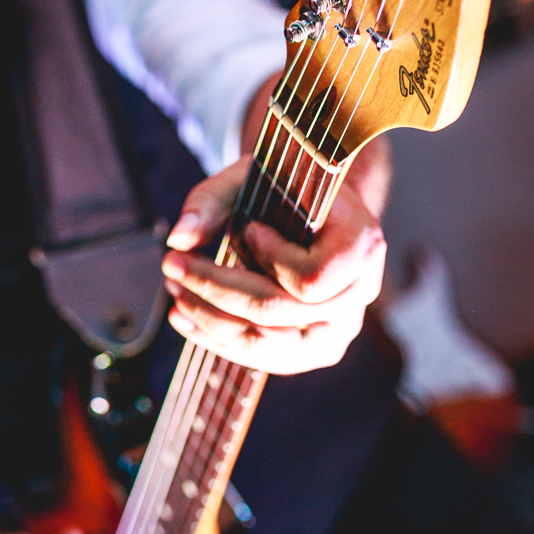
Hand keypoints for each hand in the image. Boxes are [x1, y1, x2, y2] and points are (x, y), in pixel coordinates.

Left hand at [161, 149, 386, 374]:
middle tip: (171, 264)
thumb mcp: (254, 176)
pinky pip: (260, 357)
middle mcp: (358, 296)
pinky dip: (216, 339)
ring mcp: (337, 331)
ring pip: (263, 344)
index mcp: (362, 247)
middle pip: (275, 313)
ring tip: (174, 291)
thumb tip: (178, 238)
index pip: (310, 280)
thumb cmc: (288, 189)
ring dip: (209, 318)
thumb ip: (213, 199)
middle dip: (214, 288)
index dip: (271, 259)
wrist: (316, 214)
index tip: (250, 228)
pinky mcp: (311, 352)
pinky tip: (183, 316)